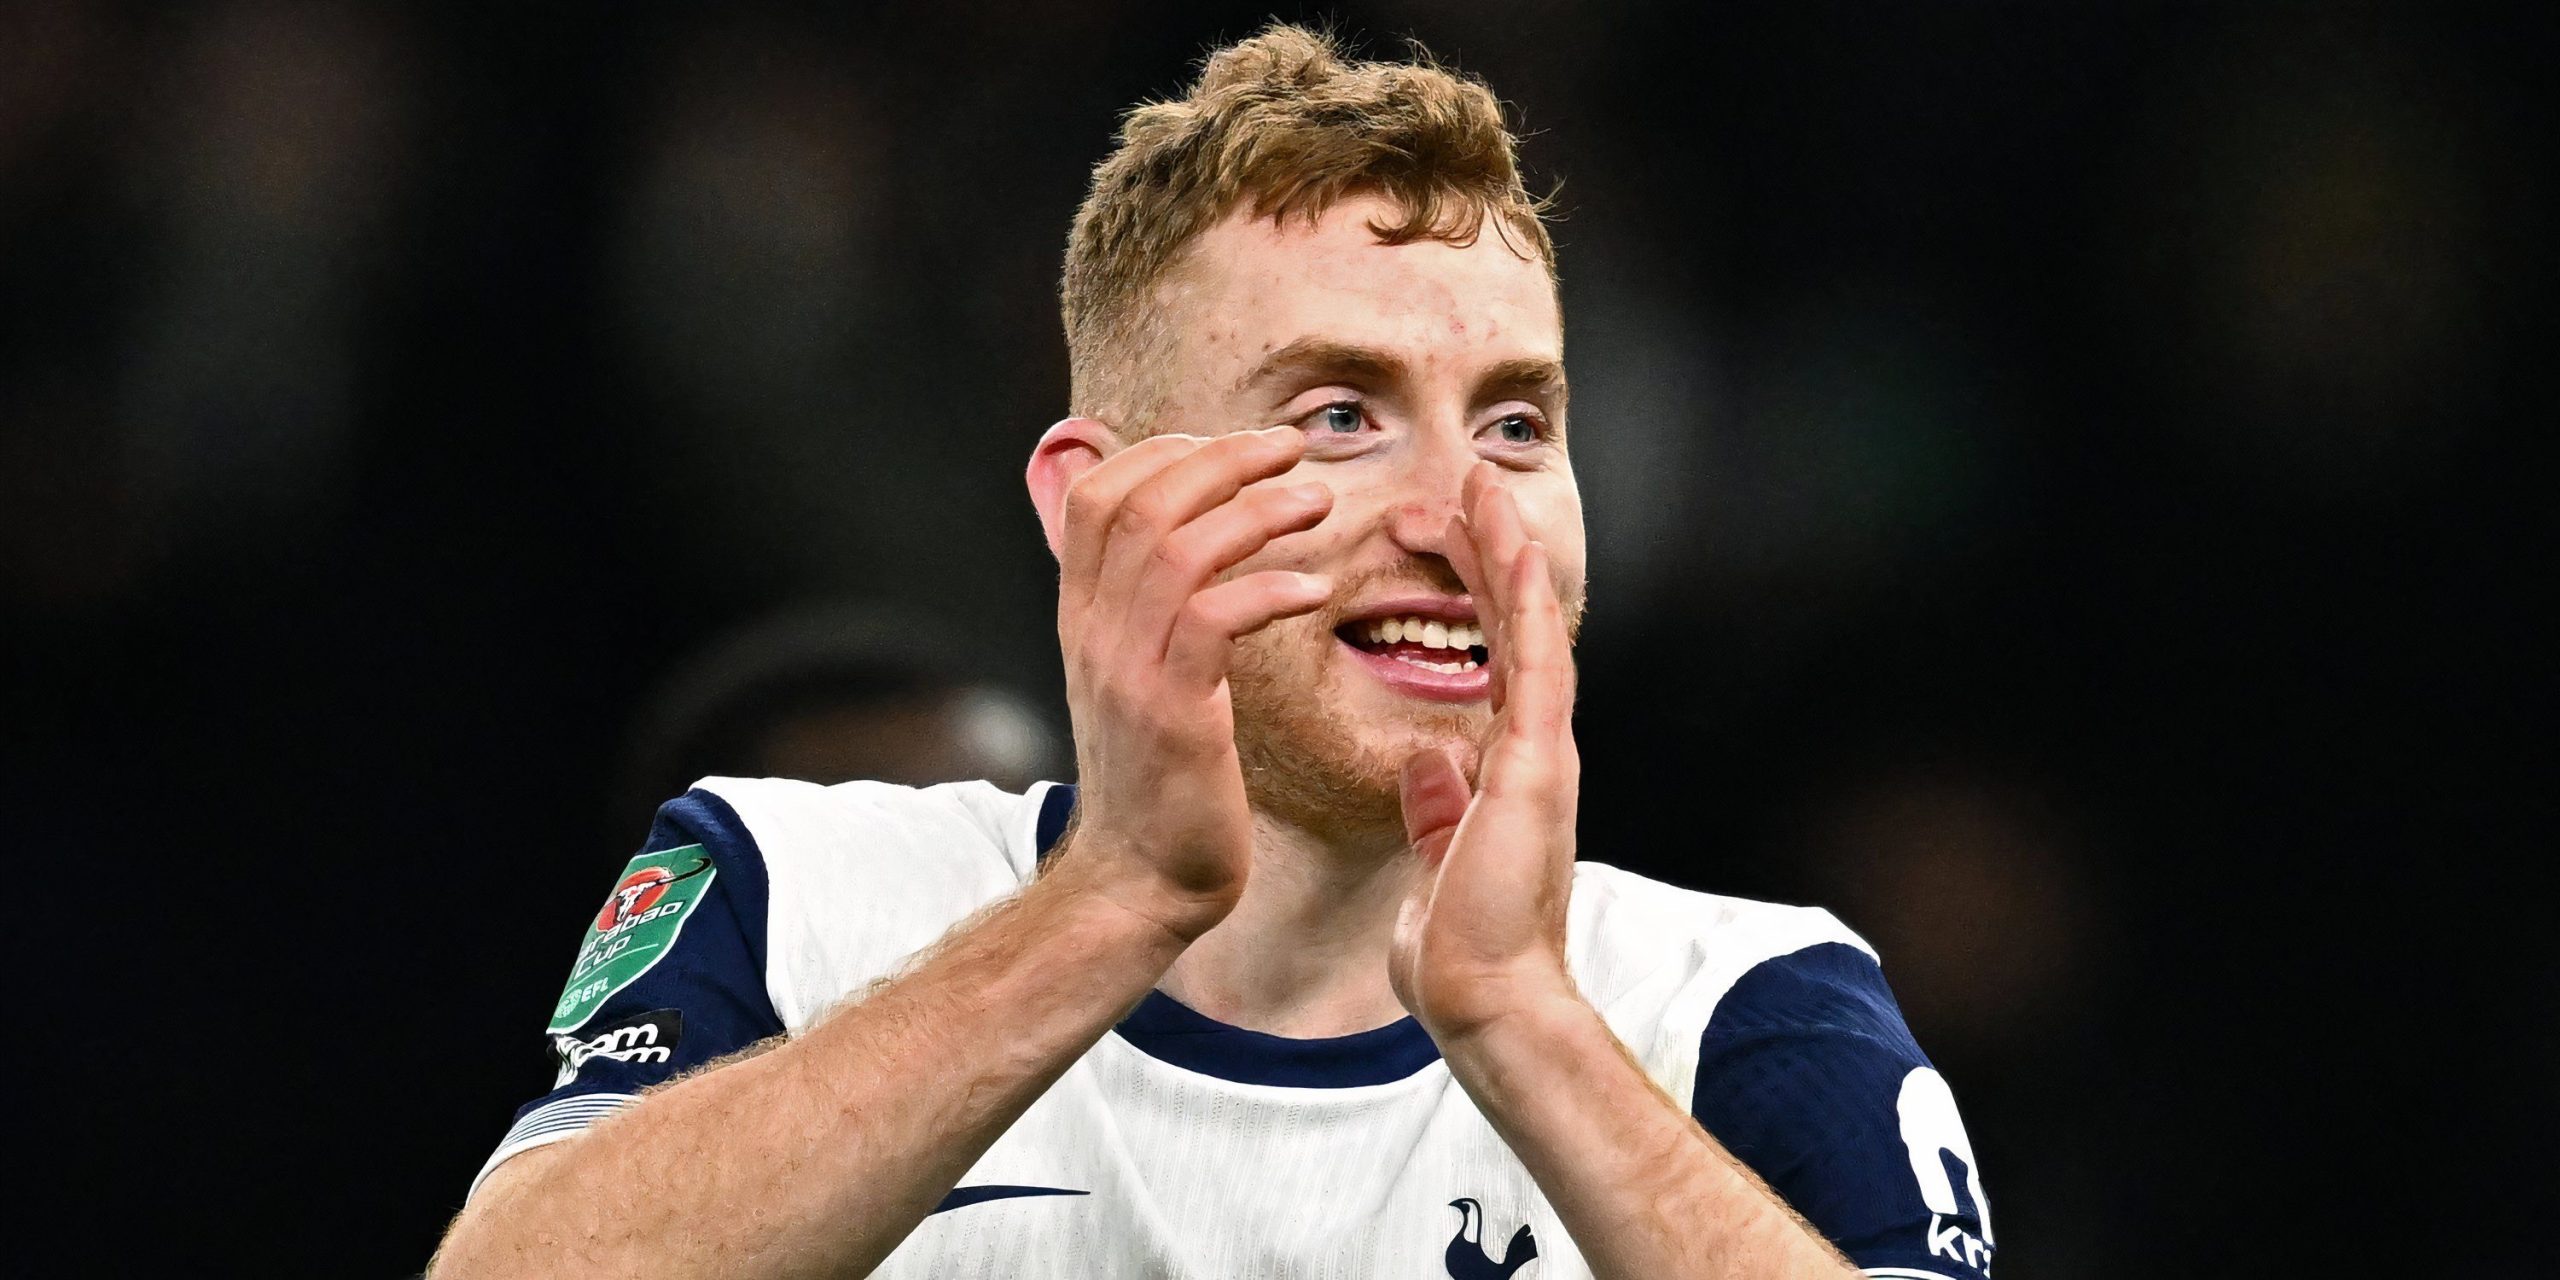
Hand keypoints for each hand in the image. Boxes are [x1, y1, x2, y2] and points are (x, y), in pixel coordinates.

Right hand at [1047, 424, 1334, 941]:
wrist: (1137, 882)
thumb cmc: (1160, 782)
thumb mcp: (1135, 679)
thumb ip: (1147, 610)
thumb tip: (1180, 548)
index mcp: (1082, 614)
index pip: (1100, 494)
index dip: (1168, 451)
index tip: (1236, 450)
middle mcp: (1092, 631)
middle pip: (1138, 502)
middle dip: (1221, 458)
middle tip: (1292, 448)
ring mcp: (1125, 670)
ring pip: (1176, 550)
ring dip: (1256, 511)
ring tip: (1318, 502)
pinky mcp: (1170, 714)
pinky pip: (1212, 621)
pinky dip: (1269, 590)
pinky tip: (1315, 592)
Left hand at [1388, 462, 1581, 1041]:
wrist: (1485, 999)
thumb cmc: (1462, 946)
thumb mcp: (1436, 857)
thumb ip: (1439, 806)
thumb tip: (1428, 762)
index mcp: (1508, 764)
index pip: (1490, 653)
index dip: (1465, 590)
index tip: (1432, 536)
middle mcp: (1534, 746)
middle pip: (1513, 624)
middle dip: (1483, 553)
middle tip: (1455, 489)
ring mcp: (1543, 751)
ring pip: (1530, 627)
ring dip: (1506, 554)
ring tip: (1482, 487)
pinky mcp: (1538, 764)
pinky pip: (1536, 664)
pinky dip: (1525, 602)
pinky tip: (1510, 549)